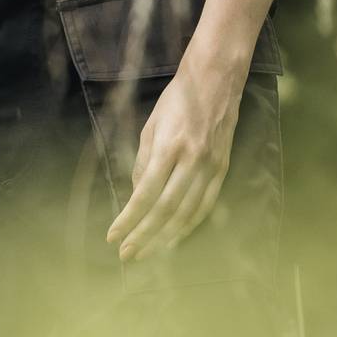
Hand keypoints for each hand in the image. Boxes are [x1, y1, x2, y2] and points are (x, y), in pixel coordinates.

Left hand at [106, 60, 245, 261]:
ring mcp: (212, 166)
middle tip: (127, 255)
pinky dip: (189, 224)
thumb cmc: (176, 102)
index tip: (113, 237)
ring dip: (166, 237)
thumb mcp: (149, 127)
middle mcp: (193, 161)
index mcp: (169, 149)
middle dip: (145, 236)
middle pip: (166, 209)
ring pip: (188, 212)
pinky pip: (206, 204)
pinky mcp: (223, 169)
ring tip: (148, 253)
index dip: (129, 219)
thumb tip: (136, 196)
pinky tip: (175, 236)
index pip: (145, 194)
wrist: (216, 82)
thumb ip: (143, 163)